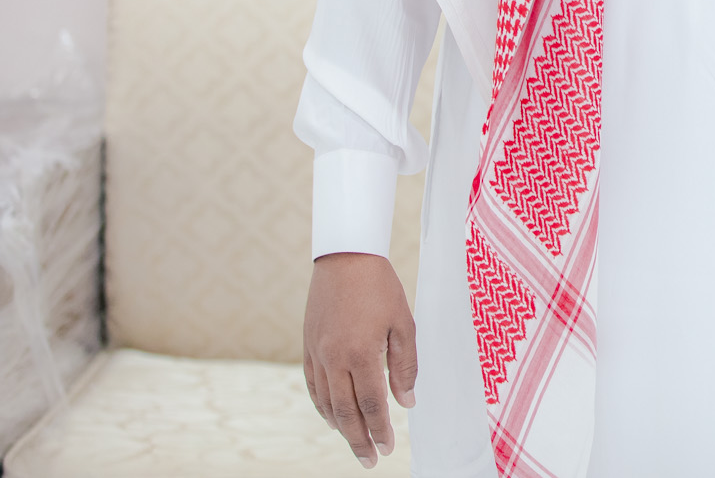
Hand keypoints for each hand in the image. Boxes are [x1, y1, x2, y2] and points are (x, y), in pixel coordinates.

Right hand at [303, 251, 416, 467]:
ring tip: (355, 443)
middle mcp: (335, 359)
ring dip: (341, 427)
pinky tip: (332, 417)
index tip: (388, 448)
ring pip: (327, 403)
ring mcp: (318, 354)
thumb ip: (405, 365)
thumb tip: (407, 402)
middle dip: (359, 440)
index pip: (371, 405)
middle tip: (371, 459)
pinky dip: (322, 406)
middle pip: (346, 412)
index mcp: (361, 354)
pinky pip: (313, 385)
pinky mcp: (308, 346)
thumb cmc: (380, 288)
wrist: (345, 257)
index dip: (380, 430)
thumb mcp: (403, 323)